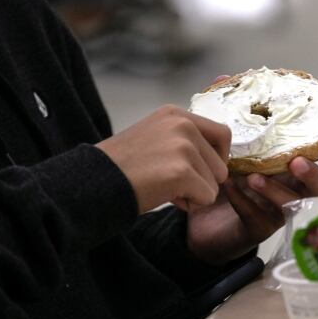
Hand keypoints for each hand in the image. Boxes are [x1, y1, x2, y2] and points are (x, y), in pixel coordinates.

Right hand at [97, 105, 230, 213]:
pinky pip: (207, 197)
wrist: (94, 182)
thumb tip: (220, 161)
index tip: (198, 169)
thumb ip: (184, 140)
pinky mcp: (182, 171)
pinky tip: (165, 196)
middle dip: (202, 180)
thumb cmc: (124, 167)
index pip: (223, 134)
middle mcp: (183, 125)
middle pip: (221, 164)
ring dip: (194, 193)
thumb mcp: (155, 138)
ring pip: (215, 183)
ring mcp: (183, 146)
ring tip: (163, 186)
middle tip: (171, 182)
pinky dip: (189, 204)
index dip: (216, 158)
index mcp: (176, 114)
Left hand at [184, 75, 317, 263]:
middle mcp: (290, 188)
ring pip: (290, 204)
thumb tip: (222, 79)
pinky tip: (229, 188)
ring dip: (275, 189)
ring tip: (253, 177)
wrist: (198, 213)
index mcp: (288, 164)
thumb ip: (226, 113)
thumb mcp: (221, 141)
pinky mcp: (258, 229)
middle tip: (296, 161)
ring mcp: (277, 211)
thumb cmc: (220, 174)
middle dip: (312, 172)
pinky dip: (244, 201)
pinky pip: (258, 217)